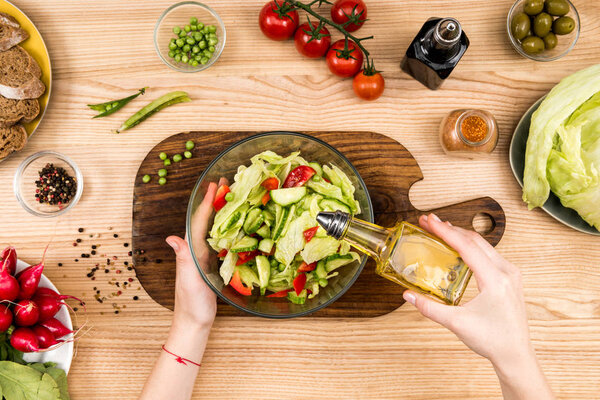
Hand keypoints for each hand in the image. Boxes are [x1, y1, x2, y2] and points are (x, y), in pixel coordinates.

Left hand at [166, 180, 223, 329]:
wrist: (194, 322)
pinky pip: (221, 240)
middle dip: (215, 200)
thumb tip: (172, 237)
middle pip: (206, 220)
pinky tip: (238, 224)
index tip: (215, 185)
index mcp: (191, 250)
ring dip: (222, 211)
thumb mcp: (188, 280)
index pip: (199, 221)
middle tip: (226, 182)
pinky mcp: (213, 265)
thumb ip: (183, 259)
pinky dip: (228, 228)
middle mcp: (196, 249)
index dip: (207, 202)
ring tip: (233, 196)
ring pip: (214, 228)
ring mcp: (204, 257)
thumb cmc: (191, 304)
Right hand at [402, 213, 530, 365]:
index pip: (466, 246)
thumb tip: (409, 296)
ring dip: (461, 235)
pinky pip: (489, 253)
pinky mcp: (511, 278)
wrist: (516, 355)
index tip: (430, 221)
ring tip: (441, 230)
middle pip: (475, 240)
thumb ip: (430, 308)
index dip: (445, 231)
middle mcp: (507, 272)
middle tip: (430, 221)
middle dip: (450, 228)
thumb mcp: (456, 323)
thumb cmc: (493, 341)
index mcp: (495, 280)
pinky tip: (459, 248)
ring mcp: (511, 274)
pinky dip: (471, 246)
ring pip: (483, 244)